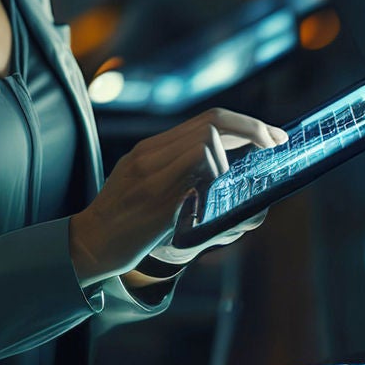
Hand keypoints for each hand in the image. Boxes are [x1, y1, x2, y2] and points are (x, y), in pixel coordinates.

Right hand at [68, 108, 288, 284]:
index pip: (207, 120)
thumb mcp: (148, 187)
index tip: (272, 136)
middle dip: (253, 129)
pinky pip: (195, 171)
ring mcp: (152, 175)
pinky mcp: (156, 200)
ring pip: (206, 141)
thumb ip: (183, 178)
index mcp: (151, 149)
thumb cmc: (124, 222)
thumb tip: (232, 179)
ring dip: (229, 161)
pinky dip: (214, 179)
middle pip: (213, 121)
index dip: (245, 123)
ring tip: (224, 186)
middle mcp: (150, 155)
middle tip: (276, 142)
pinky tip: (210, 200)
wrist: (89, 245)